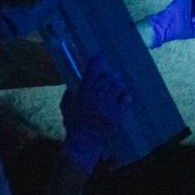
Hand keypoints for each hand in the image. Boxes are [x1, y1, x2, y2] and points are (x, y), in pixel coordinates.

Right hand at [60, 53, 131, 172]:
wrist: (85, 140)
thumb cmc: (74, 121)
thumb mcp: (67, 104)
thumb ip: (72, 90)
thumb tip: (80, 77)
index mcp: (83, 94)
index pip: (93, 72)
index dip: (97, 61)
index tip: (100, 54)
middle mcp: (97, 99)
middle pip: (108, 77)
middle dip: (109, 74)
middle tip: (110, 76)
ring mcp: (109, 107)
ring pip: (118, 86)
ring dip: (117, 84)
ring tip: (116, 86)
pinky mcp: (119, 114)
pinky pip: (127, 98)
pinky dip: (125, 95)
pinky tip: (123, 96)